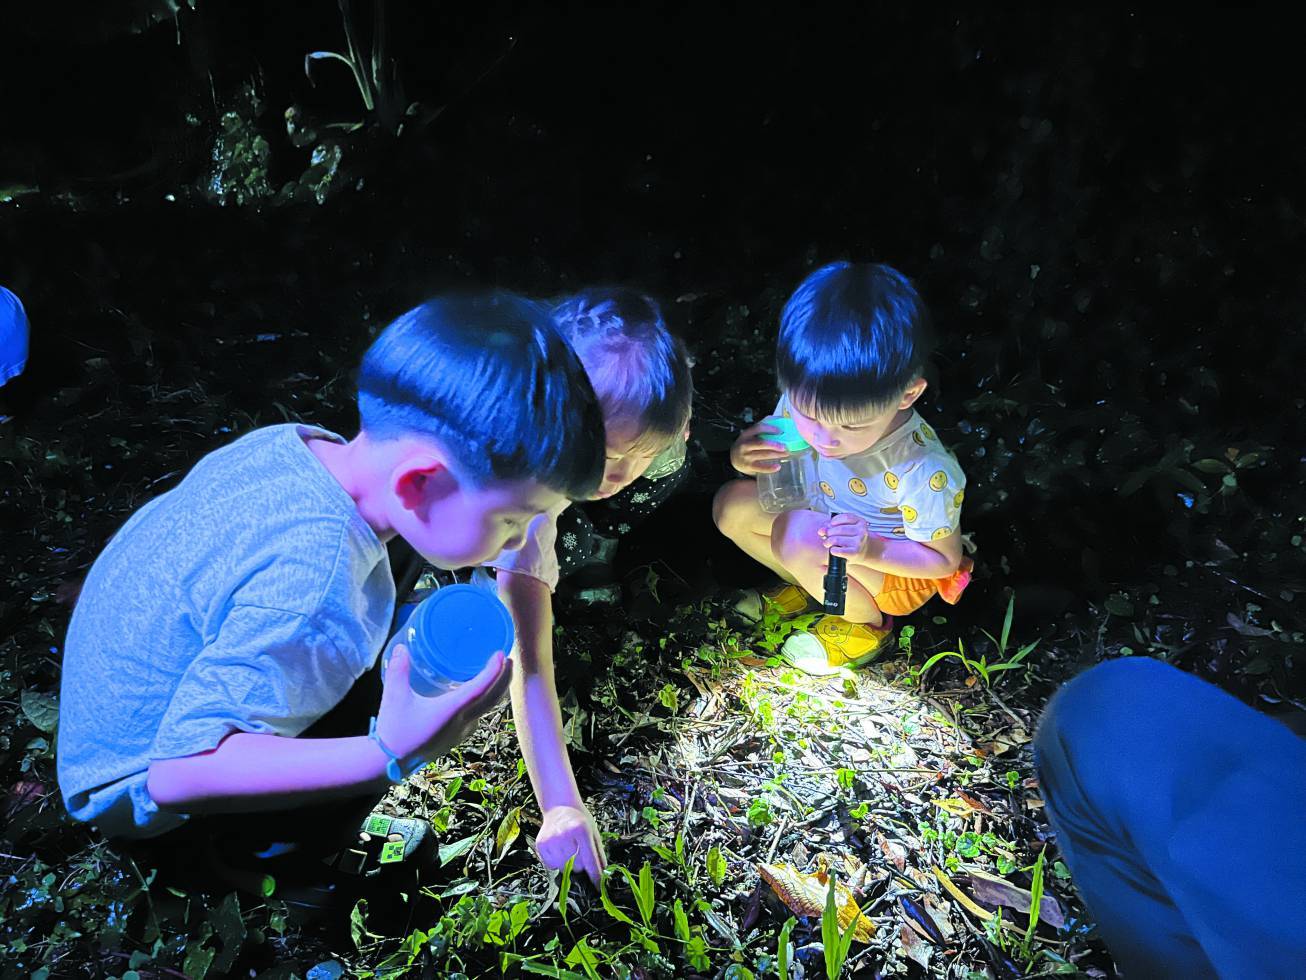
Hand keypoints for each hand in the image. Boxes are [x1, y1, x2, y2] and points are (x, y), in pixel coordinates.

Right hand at [375, 645, 512, 765]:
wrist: (389, 763)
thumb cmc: (394, 730)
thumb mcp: (394, 696)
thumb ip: (398, 670)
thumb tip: (401, 646)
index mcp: (451, 711)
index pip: (480, 688)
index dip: (493, 670)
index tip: (502, 654)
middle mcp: (462, 722)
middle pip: (493, 699)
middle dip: (504, 678)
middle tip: (508, 658)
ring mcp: (462, 732)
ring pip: (488, 709)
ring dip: (496, 690)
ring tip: (498, 672)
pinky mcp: (457, 737)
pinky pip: (479, 716)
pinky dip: (485, 701)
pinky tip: (478, 694)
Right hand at [536, 803, 606, 884]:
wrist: (560, 806)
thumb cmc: (580, 820)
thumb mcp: (594, 832)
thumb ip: (599, 854)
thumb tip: (603, 876)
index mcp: (581, 830)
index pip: (590, 860)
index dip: (595, 876)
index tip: (598, 887)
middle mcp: (565, 835)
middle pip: (577, 867)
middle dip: (581, 866)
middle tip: (580, 854)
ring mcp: (551, 840)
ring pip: (563, 868)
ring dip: (568, 865)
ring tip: (568, 850)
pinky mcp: (541, 845)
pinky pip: (551, 865)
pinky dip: (557, 863)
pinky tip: (559, 850)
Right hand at [729, 418, 787, 474]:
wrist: (733, 458)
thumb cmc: (747, 444)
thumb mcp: (750, 435)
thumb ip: (763, 427)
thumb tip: (780, 418)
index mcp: (746, 434)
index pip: (758, 428)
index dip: (770, 429)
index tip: (780, 431)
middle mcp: (745, 445)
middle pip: (761, 443)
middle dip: (774, 444)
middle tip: (785, 446)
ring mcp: (746, 456)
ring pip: (763, 455)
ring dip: (776, 454)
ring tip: (786, 454)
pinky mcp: (748, 466)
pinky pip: (760, 467)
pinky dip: (769, 468)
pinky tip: (778, 467)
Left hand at [819, 512, 876, 561]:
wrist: (864, 551)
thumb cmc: (851, 538)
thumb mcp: (847, 528)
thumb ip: (833, 526)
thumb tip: (821, 530)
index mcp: (861, 522)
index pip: (846, 517)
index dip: (834, 520)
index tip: (830, 525)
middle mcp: (862, 531)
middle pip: (840, 529)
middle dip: (829, 532)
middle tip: (826, 537)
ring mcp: (859, 542)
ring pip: (836, 539)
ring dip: (828, 542)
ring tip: (827, 543)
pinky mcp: (855, 552)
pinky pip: (838, 550)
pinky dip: (832, 550)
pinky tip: (833, 550)